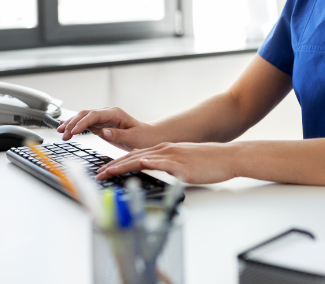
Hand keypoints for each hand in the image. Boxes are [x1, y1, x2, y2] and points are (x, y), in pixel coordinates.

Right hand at [57, 107, 155, 150]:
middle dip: (72, 123)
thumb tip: (103, 131)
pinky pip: (86, 123)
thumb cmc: (143, 137)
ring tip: (60, 131)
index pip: (94, 115)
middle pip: (86, 114)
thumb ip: (118, 135)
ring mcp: (104, 118)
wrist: (148, 136)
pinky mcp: (101, 125)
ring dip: (71, 124)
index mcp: (115, 113)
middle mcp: (108, 113)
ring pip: (83, 117)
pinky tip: (65, 127)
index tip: (73, 132)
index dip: (82, 122)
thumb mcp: (133, 138)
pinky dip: (75, 125)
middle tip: (64, 135)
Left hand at [96, 142, 239, 184]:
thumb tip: (156, 171)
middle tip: (98, 175)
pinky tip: (140, 163)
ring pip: (143, 159)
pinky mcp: (182, 166)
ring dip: (123, 166)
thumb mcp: (183, 162)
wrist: (226, 158)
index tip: (105, 171)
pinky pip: (164, 163)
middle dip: (114, 166)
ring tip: (109, 173)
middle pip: (134, 157)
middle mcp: (165, 151)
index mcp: (165, 150)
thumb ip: (168, 165)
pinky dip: (150, 163)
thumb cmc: (208, 162)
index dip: (118, 164)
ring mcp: (173, 157)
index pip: (136, 156)